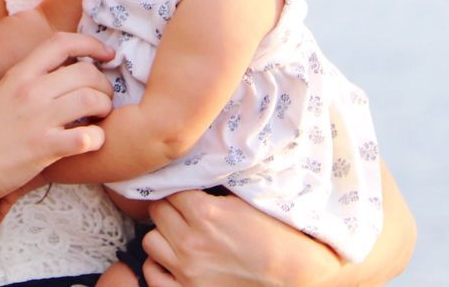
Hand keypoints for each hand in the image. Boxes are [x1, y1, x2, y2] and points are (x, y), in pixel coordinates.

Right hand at [0, 32, 114, 217]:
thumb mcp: (1, 94)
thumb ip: (28, 81)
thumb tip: (61, 74)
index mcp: (19, 74)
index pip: (61, 43)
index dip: (91, 44)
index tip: (107, 55)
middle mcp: (29, 91)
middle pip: (85, 72)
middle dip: (104, 85)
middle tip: (104, 98)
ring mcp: (37, 119)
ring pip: (92, 99)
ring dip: (104, 108)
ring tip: (100, 118)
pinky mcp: (44, 148)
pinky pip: (87, 137)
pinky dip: (97, 139)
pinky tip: (91, 142)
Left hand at [141, 190, 341, 285]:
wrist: (299, 278)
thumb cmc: (279, 237)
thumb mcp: (246, 201)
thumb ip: (214, 189)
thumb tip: (193, 172)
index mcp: (206, 213)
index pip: (169, 188)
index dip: (178, 188)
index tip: (185, 190)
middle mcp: (191, 242)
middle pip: (156, 212)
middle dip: (169, 208)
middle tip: (184, 211)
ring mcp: (187, 271)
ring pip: (150, 241)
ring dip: (162, 236)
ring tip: (179, 235)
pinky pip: (153, 276)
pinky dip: (159, 266)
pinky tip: (174, 260)